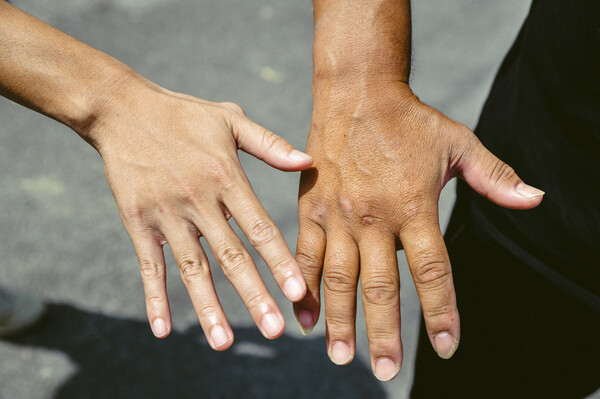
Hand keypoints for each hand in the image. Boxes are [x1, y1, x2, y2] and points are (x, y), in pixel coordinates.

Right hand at [87, 76, 311, 348]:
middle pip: (231, 257)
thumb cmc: (184, 115)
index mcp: (227, 177)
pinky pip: (149, 265)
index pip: (260, 228)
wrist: (122, 110)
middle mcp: (199, 201)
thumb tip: (309, 161)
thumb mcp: (230, 120)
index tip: (299, 293)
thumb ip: (270, 144)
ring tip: (224, 343)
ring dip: (208, 307)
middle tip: (274, 330)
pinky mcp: (138, 222)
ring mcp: (167, 214)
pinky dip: (155, 297)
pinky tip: (162, 330)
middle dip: (254, 296)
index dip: (280, 262)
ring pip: (192, 269)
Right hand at [293, 81, 542, 379]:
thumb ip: (495, 176)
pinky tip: (306, 317)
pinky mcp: (312, 209)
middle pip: (380, 286)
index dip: (442, 312)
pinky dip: (305, 288)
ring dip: (340, 321)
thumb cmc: (409, 121)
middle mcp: (373, 217)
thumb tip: (534, 200)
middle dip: (383, 333)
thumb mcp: (458, 144)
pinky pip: (306, 256)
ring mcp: (339, 215)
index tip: (447, 346)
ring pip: (338, 278)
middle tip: (384, 371)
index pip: (432, 271)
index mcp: (413, 205)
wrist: (356, 93)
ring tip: (341, 357)